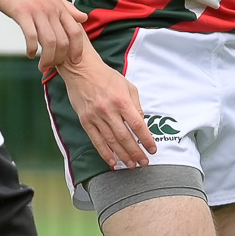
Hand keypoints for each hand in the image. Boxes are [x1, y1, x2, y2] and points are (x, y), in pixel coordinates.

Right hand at [0, 0, 84, 66]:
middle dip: (59, 59)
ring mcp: (37, 11)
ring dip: (47, 58)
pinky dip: (31, 48)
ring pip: (50, 41)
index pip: (75, 32)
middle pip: (63, 41)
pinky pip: (31, 35)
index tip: (74, 61)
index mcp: (59, 7)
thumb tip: (83, 18)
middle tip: (51, 67)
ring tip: (41, 65)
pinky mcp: (22, 13)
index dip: (77, 49)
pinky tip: (29, 53)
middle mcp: (51, 10)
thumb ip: (66, 7)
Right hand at [58, 50, 155, 169]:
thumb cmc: (106, 77)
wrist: (81, 70)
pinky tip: (112, 161)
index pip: (137, 124)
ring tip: (132, 165)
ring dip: (123, 155)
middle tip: (144, 162)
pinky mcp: (85, 121)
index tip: (152, 149)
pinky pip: (96, 140)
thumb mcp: (127, 86)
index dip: (146, 139)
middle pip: (125, 136)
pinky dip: (105, 152)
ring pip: (111, 141)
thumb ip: (136, 105)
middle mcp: (109, 110)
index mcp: (121, 100)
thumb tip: (141, 124)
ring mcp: (96, 116)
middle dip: (136, 152)